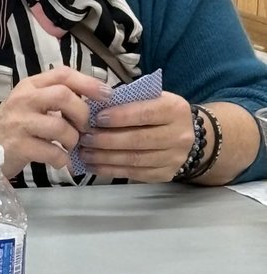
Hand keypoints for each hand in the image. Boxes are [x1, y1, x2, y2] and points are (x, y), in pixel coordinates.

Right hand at [0, 67, 113, 176]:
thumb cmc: (14, 126)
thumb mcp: (29, 104)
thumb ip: (55, 98)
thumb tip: (95, 100)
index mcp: (29, 86)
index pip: (63, 74)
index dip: (88, 83)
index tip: (107, 95)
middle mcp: (23, 100)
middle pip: (64, 96)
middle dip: (82, 113)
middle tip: (84, 128)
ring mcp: (19, 123)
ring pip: (61, 127)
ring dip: (73, 140)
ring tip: (69, 146)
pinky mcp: (19, 147)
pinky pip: (53, 152)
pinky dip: (62, 159)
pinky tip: (59, 161)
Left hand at [76, 91, 193, 181]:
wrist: (189, 136)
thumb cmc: (160, 113)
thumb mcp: (153, 99)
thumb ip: (130, 101)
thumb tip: (96, 106)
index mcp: (175, 109)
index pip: (146, 113)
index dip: (120, 116)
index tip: (97, 118)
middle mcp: (179, 135)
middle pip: (139, 139)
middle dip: (107, 140)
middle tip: (85, 138)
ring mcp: (174, 157)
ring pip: (134, 159)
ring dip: (105, 157)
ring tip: (84, 153)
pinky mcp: (165, 174)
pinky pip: (134, 174)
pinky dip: (110, 170)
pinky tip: (94, 166)